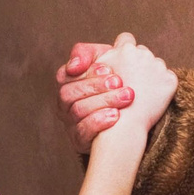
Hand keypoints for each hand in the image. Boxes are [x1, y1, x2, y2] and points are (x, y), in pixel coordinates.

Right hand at [56, 40, 132, 154]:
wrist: (130, 117)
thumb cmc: (114, 84)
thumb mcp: (103, 62)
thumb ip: (88, 53)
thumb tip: (75, 65)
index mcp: (66, 84)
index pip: (64, 75)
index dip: (85, 72)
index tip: (108, 68)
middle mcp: (63, 104)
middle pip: (68, 94)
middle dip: (94, 86)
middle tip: (119, 81)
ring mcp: (70, 123)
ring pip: (77, 111)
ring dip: (103, 101)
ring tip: (126, 97)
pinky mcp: (79, 141)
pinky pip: (82, 133)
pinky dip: (99, 122)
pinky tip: (117, 115)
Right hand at [102, 36, 177, 131]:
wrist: (120, 125)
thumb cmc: (102, 100)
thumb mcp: (96, 74)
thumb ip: (103, 57)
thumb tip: (115, 47)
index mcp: (124, 48)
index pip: (126, 39)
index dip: (123, 50)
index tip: (122, 63)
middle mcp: (143, 53)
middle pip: (142, 52)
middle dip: (138, 64)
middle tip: (130, 82)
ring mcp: (158, 66)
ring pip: (156, 65)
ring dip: (150, 76)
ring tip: (140, 93)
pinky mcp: (170, 81)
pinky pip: (167, 80)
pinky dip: (162, 88)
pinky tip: (151, 99)